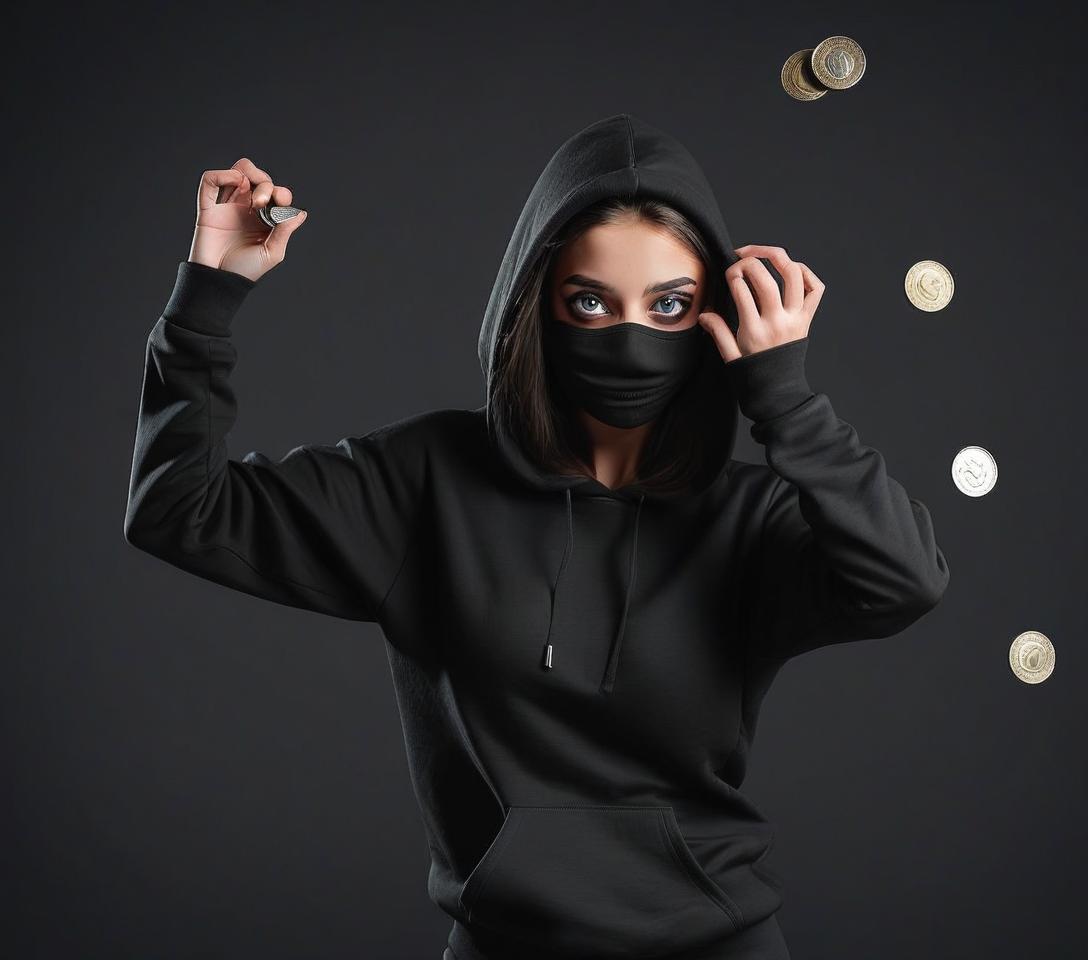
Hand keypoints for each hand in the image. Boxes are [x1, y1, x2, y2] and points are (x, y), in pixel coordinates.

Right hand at [187, 157, 307, 282]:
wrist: (219, 280)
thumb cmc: (245, 270)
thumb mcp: (272, 253)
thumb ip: (284, 231)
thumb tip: (301, 213)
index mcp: (264, 219)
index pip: (275, 194)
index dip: (281, 192)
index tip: (281, 201)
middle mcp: (246, 209)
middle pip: (258, 178)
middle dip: (264, 183)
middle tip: (260, 203)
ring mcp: (227, 206)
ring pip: (237, 172)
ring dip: (247, 172)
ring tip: (248, 189)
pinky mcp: (208, 207)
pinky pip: (210, 181)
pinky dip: (222, 174)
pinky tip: (234, 181)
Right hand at [698, 244, 823, 362]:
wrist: (779, 390)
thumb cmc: (754, 373)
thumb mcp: (730, 355)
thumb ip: (717, 331)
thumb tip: (703, 314)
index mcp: (755, 331)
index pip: (742, 290)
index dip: (732, 275)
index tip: (728, 275)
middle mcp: (777, 322)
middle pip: (766, 279)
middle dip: (749, 261)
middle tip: (740, 259)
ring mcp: (796, 318)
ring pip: (794, 276)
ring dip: (778, 257)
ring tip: (763, 253)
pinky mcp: (807, 318)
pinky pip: (815, 288)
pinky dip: (805, 273)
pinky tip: (790, 269)